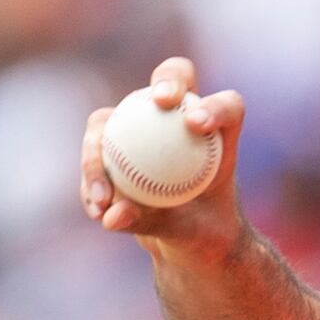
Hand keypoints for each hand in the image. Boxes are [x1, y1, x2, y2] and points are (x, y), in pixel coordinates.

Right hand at [81, 57, 247, 261]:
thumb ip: (156, 222)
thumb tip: (113, 214)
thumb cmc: (203, 232)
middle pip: (172, 78)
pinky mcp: (112, 145)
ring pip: (110, 120)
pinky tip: (97, 211)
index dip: (214, 105)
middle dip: (168, 80)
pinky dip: (92, 181)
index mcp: (216, 133)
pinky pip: (95, 155)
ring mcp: (141, 126)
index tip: (196, 125)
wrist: (186, 241)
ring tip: (104, 197)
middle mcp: (177, 118)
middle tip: (160, 102)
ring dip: (100, 151)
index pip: (226, 106)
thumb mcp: (190, 235)